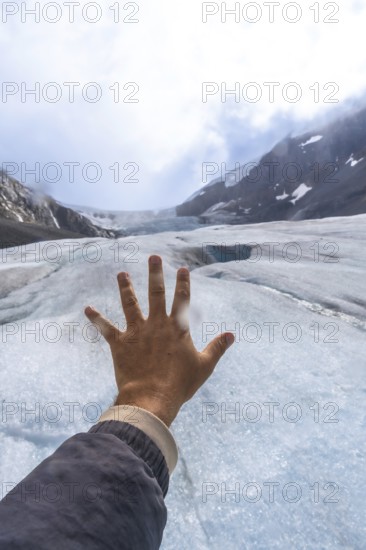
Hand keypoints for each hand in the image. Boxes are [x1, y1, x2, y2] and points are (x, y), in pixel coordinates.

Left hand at [84, 255, 233, 426]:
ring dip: (126, 288)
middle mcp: (156, 325)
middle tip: (154, 257)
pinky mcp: (120, 344)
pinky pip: (106, 328)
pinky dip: (96, 318)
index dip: (183, 283)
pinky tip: (87, 308)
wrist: (151, 399)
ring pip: (130, 304)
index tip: (183, 268)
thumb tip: (232, 335)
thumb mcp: (204, 366)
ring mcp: (137, 332)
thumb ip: (217, 348)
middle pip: (156, 294)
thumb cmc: (180, 385)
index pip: (182, 300)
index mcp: (177, 329)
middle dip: (155, 274)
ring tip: (121, 273)